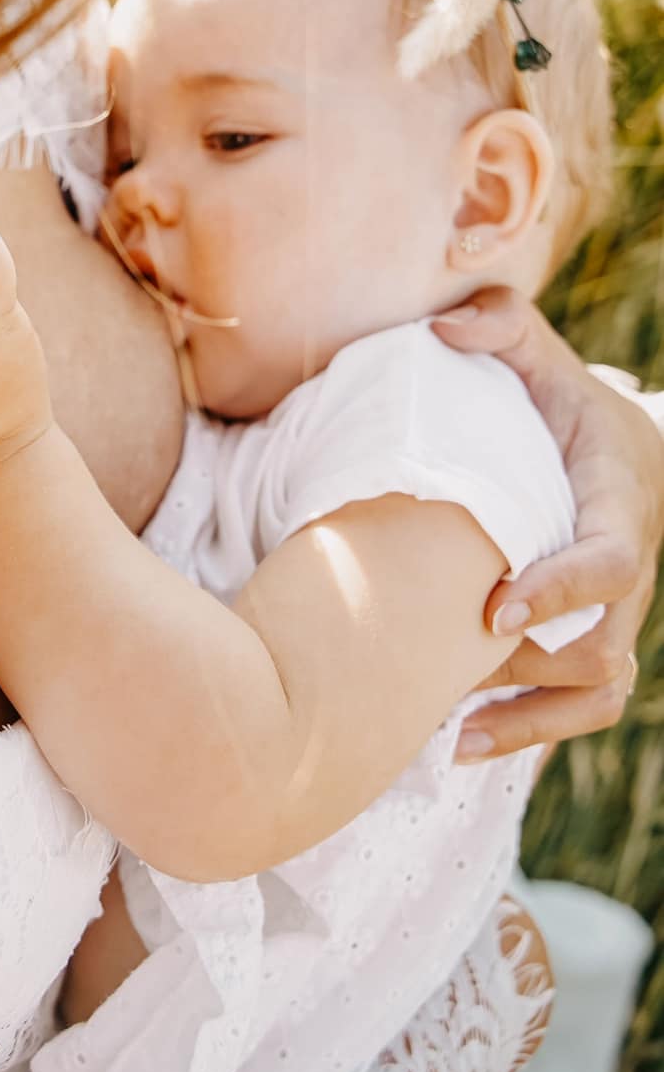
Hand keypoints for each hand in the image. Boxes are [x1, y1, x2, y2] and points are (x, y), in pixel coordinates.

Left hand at [433, 287, 663, 760]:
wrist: (617, 450)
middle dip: (529, 668)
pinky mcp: (596, 641)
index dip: (561, 591)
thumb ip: (501, 328)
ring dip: (527, 718)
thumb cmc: (563, 402)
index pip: (611, 561)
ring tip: (449, 732)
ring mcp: (617, 613)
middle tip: (447, 668)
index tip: (496, 609)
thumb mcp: (541, 356)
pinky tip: (461, 745)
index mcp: (617, 501)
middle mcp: (628, 569)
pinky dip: (530, 733)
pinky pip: (583, 708)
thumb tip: (443, 327)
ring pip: (598, 691)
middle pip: (603, 646)